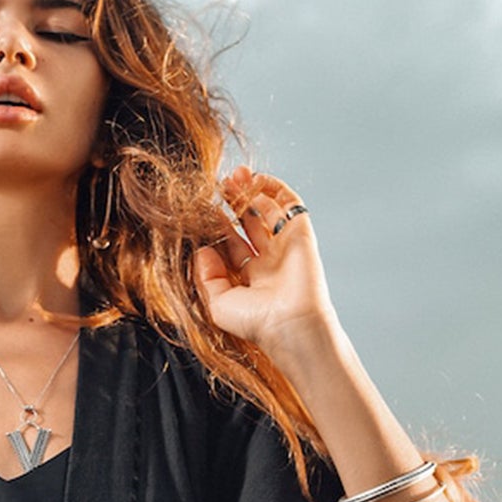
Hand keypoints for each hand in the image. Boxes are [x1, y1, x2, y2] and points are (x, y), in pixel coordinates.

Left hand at [193, 167, 337, 363]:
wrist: (290, 324)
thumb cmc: (256, 322)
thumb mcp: (218, 303)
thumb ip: (206, 276)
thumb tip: (202, 250)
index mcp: (251, 277)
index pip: (232, 244)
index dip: (217, 225)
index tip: (201, 210)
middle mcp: (269, 260)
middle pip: (248, 222)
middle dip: (233, 203)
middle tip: (218, 186)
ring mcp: (285, 245)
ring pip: (268, 209)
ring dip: (250, 191)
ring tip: (232, 177)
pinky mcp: (300, 233)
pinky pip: (289, 203)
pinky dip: (274, 188)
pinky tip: (255, 179)